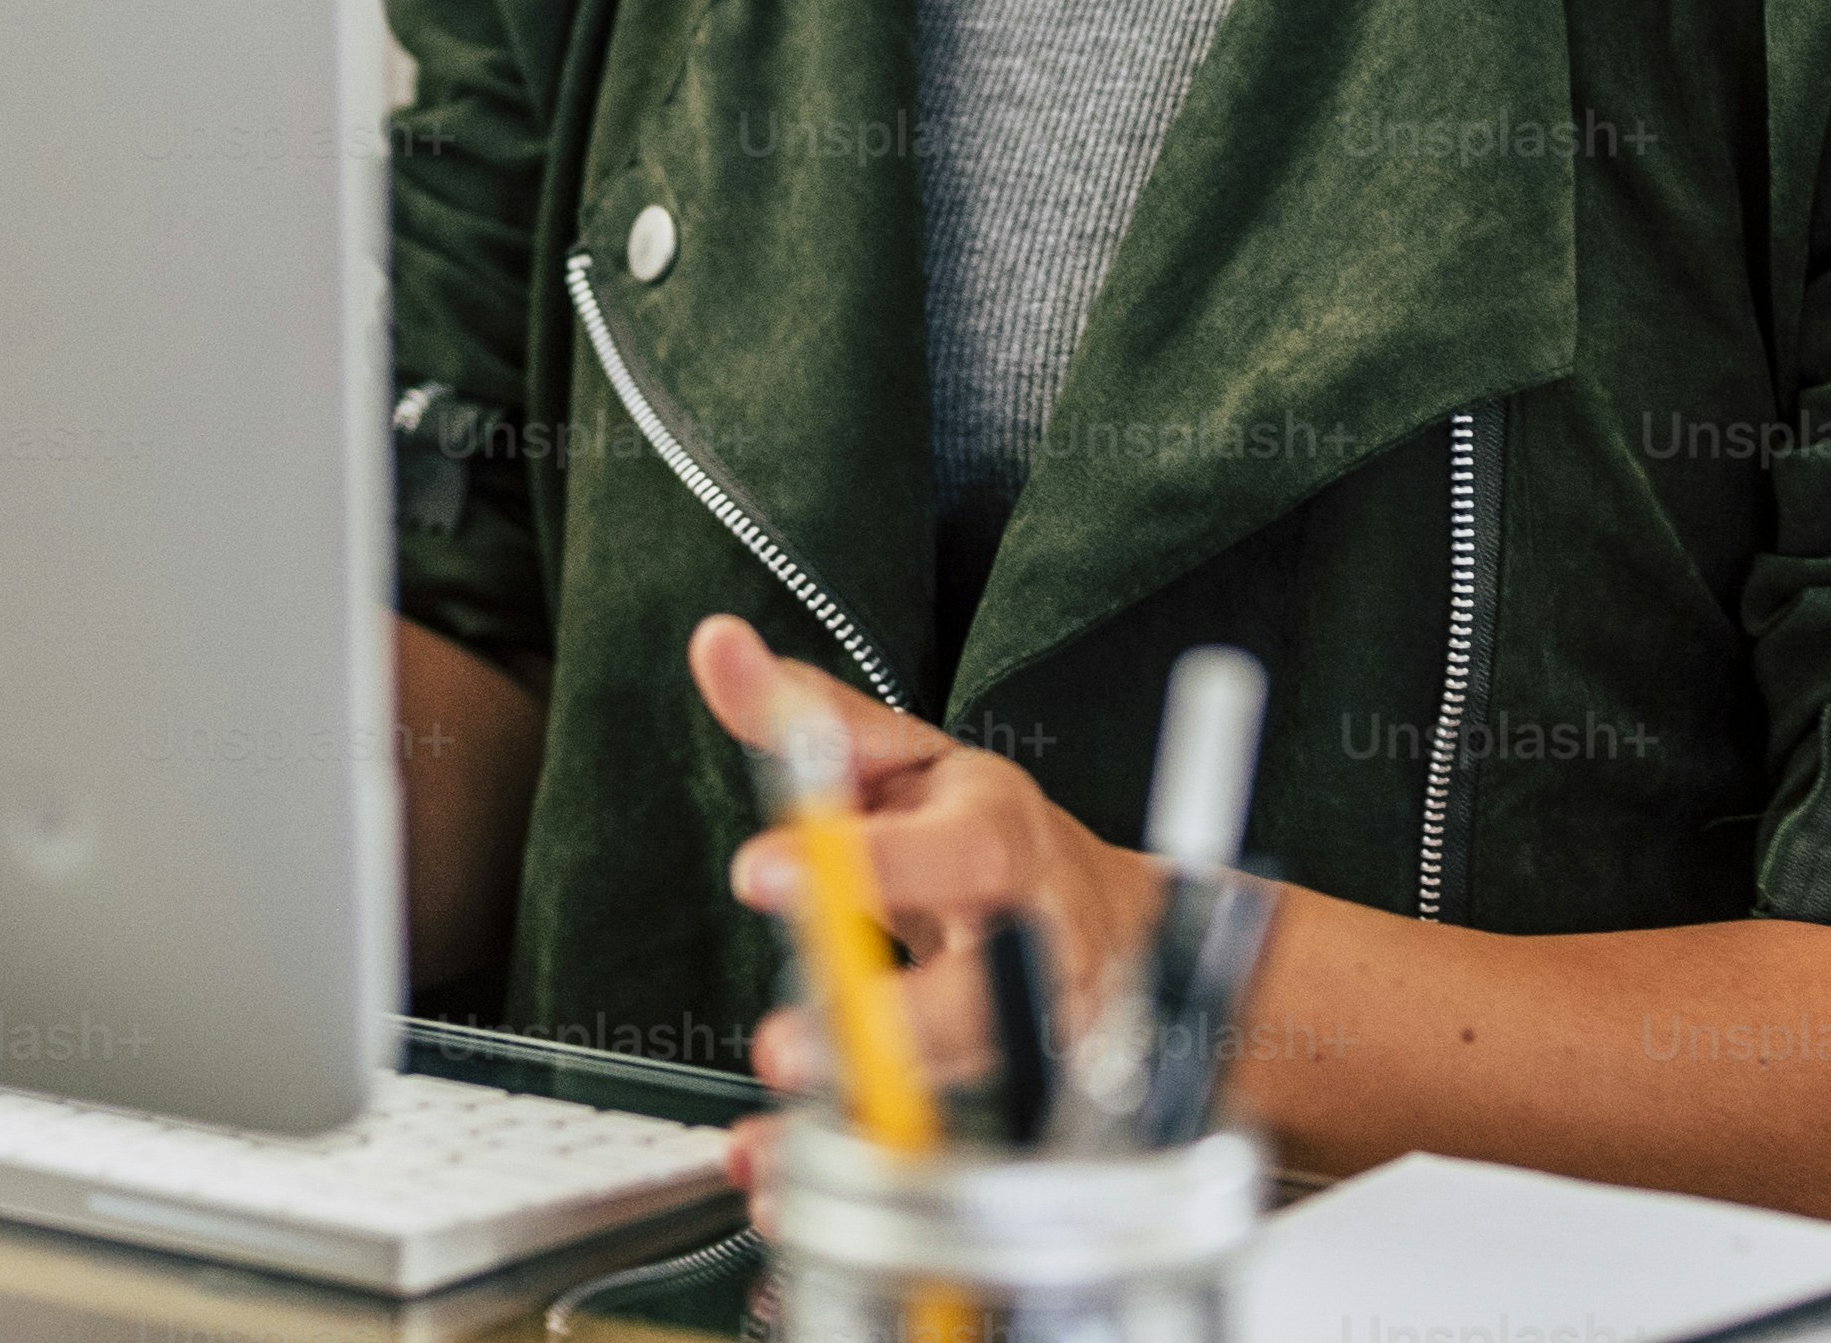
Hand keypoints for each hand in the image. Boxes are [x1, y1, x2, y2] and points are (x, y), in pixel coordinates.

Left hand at [685, 615, 1168, 1182]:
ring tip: (777, 1147)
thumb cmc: (990, 841)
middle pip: (982, 996)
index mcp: (1001, 844)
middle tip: (782, 1044)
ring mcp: (1042, 1044)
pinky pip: (950, 1162)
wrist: (1115, 940)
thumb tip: (715, 643)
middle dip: (889, 1027)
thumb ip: (809, 720)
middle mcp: (1033, 947)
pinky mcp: (1027, 1115)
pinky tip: (786, 1187)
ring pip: (974, 1099)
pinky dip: (864, 1182)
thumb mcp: (910, 766)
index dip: (866, 864)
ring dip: (870, 1131)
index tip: (761, 873)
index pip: (952, 851)